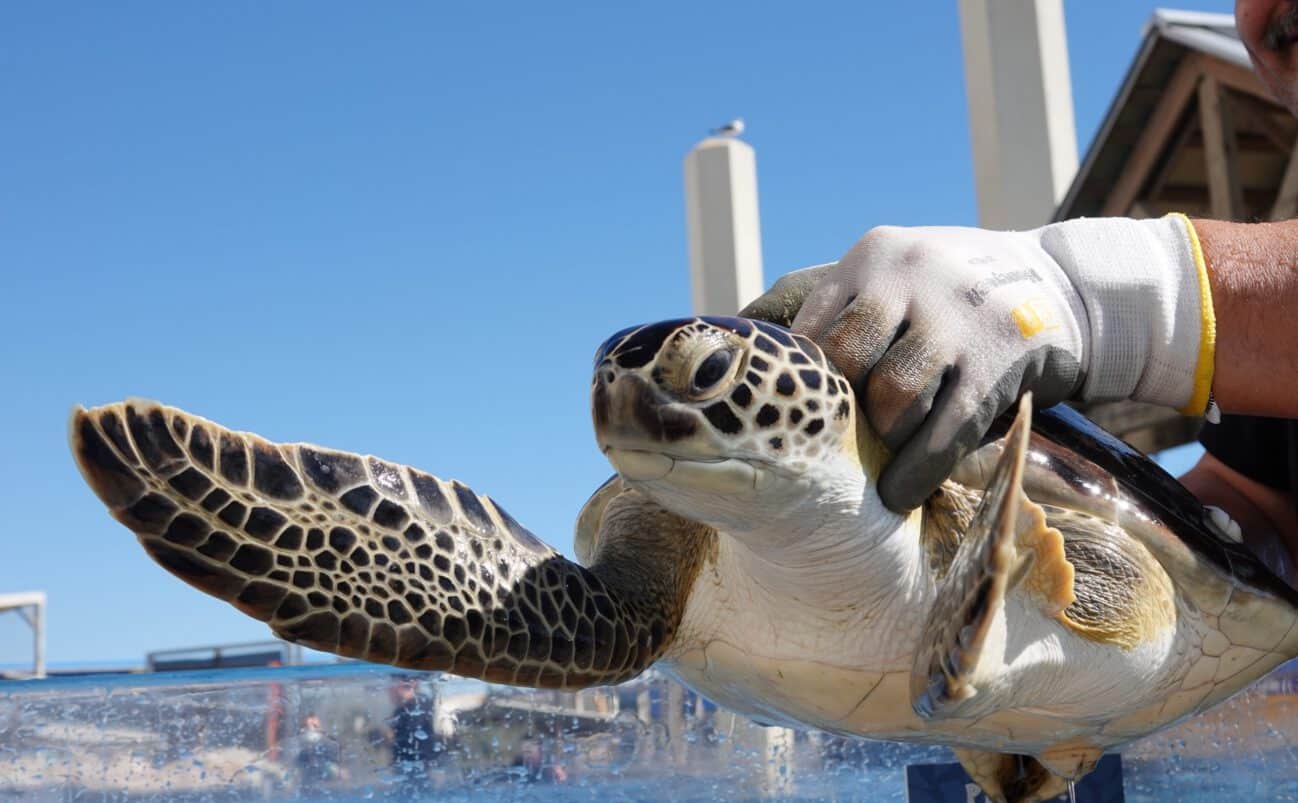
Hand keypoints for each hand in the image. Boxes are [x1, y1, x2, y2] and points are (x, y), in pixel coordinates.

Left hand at [744, 218, 1209, 511]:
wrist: (1071, 285)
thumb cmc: (960, 296)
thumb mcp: (902, 272)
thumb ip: (845, 306)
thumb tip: (757, 349)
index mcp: (875, 255)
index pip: (813, 325)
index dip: (800, 381)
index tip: (791, 421)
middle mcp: (912, 275)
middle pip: (846, 359)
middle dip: (838, 410)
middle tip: (832, 446)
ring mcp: (958, 317)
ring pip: (892, 396)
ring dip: (879, 441)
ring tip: (871, 467)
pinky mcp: (998, 362)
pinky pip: (944, 431)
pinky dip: (915, 472)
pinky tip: (897, 495)